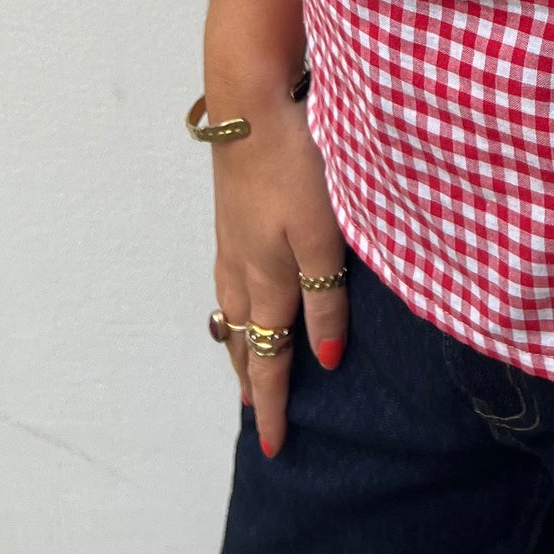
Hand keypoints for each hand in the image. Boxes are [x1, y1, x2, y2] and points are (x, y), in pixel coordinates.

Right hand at [207, 80, 347, 459]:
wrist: (250, 105)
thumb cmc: (297, 168)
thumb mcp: (324, 235)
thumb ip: (327, 298)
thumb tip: (323, 362)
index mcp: (269, 283)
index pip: (269, 360)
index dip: (272, 405)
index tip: (274, 447)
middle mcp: (242, 271)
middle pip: (243, 342)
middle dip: (250, 380)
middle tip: (253, 414)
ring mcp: (231, 242)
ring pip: (230, 312)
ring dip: (238, 346)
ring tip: (243, 364)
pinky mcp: (230, 216)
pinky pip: (227, 282)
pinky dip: (231, 308)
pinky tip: (238, 296)